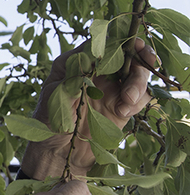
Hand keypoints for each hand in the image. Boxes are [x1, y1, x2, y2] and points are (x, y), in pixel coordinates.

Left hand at [22, 39, 156, 178]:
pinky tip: (123, 112)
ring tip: (127, 100)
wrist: (56, 154)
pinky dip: (137, 101)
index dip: (118, 40)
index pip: (99, 43)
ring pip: (136, 74)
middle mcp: (94, 72)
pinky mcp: (121, 106)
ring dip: (138, 83)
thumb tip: (90, 60)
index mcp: (75, 63)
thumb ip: (73, 78)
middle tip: (148, 60)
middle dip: (139, 56)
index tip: (132, 44)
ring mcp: (110, 89)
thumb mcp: (55, 97)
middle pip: (125, 55)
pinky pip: (139, 97)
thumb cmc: (47, 122)